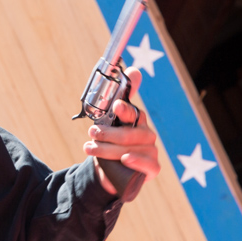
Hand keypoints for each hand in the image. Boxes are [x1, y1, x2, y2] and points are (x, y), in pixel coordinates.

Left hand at [82, 68, 159, 195]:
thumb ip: (117, 97)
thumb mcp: (109, 121)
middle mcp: (146, 134)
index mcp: (136, 120)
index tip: (115, 106)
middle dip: (107, 134)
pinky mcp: (152, 168)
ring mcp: (151, 151)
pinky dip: (136, 161)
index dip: (125, 110)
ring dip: (107, 150)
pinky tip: (125, 160)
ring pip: (130, 149)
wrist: (110, 171)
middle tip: (91, 133)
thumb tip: (135, 69)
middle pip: (129, 133)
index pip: (133, 112)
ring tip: (89, 148)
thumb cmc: (110, 143)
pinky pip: (148, 164)